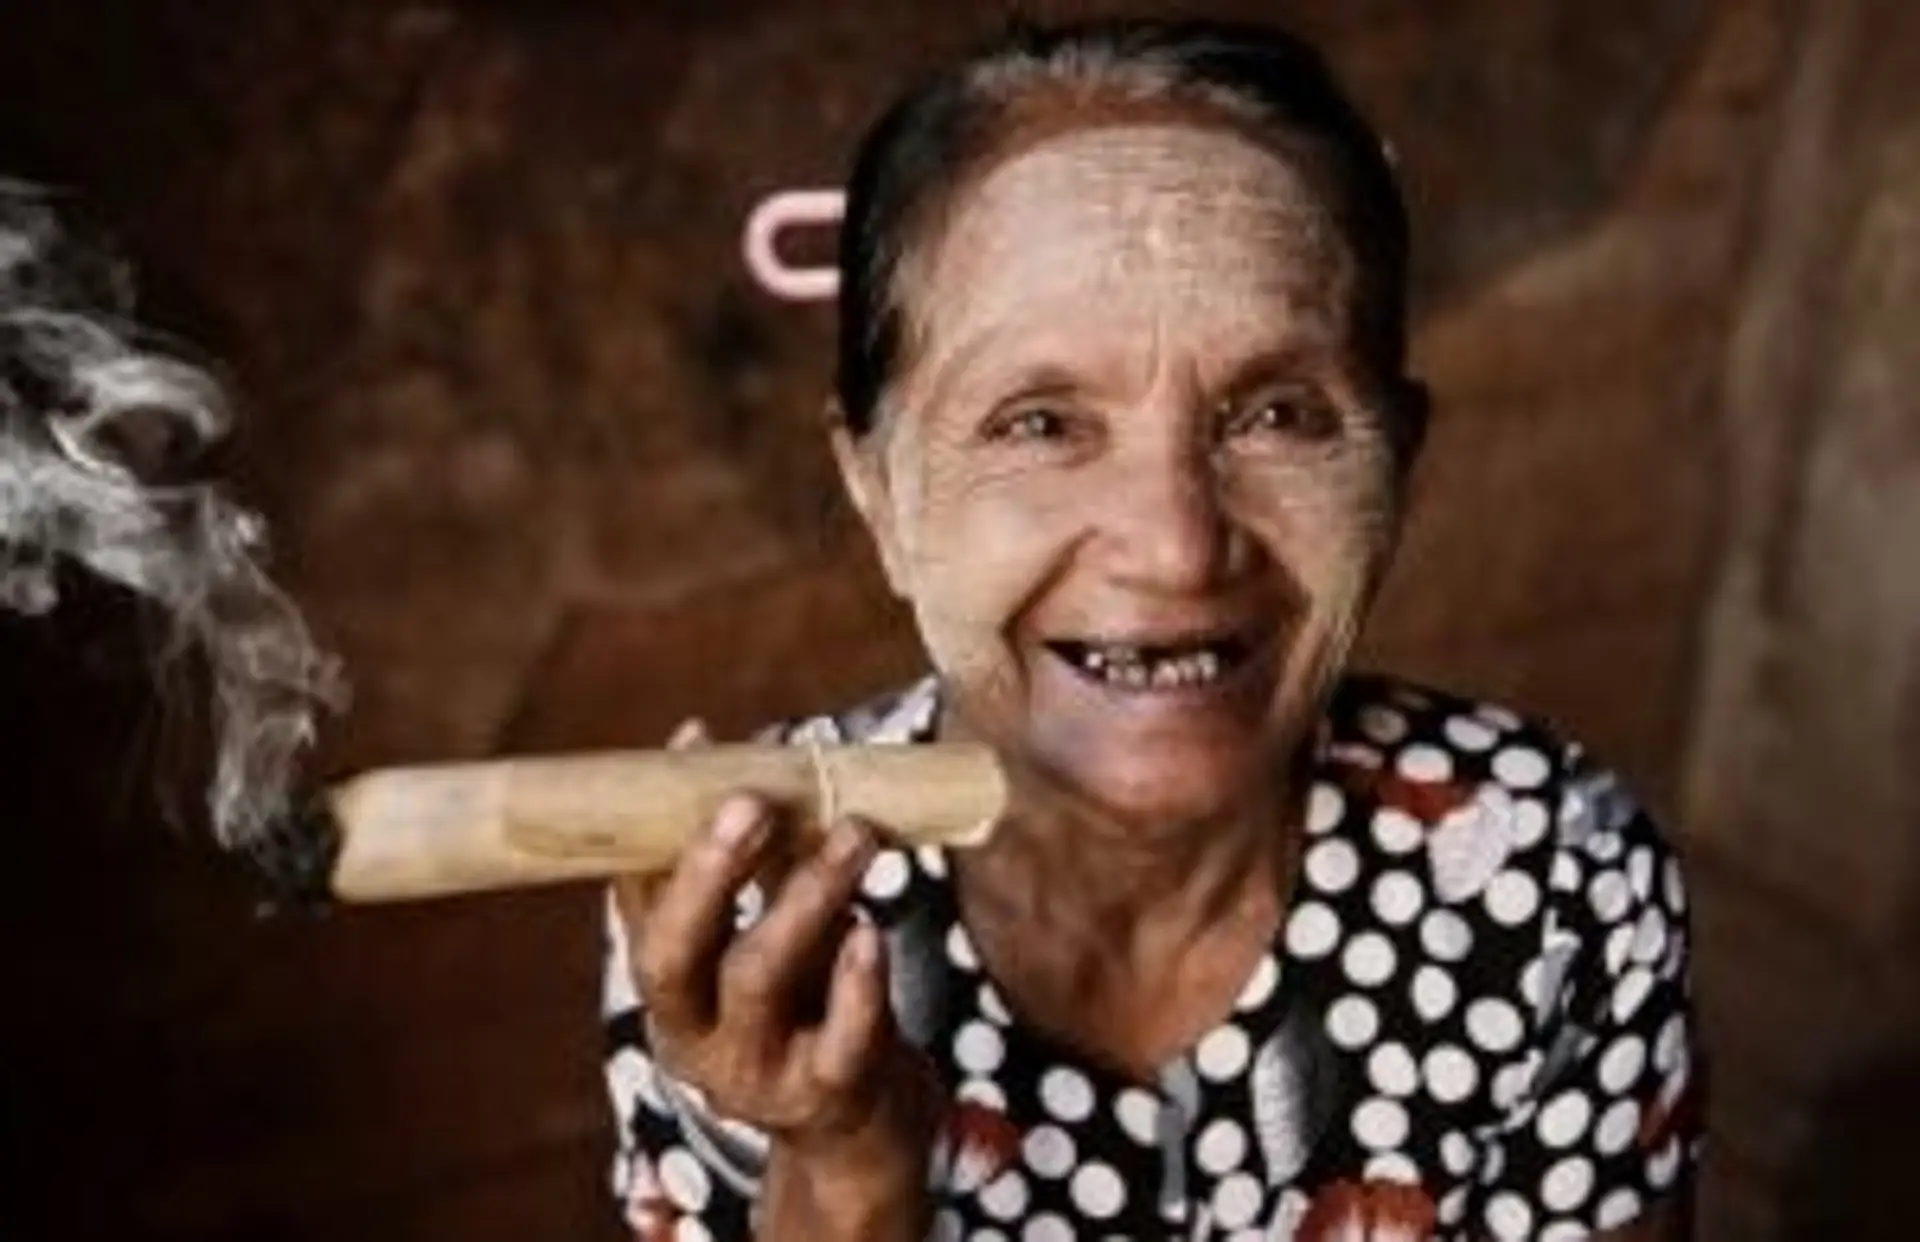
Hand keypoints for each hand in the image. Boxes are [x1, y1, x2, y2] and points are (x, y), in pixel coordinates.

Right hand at [614, 719, 942, 1233]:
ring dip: (804, 897)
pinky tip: (871, 930)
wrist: (858, 1128)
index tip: (694, 747)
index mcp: (668, 987)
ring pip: (757, 979)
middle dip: (708, 873)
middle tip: (753, 803)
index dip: (658, 826)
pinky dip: (856, 982)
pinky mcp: (824, 1095)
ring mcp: (753, 1072)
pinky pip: (838, 1039)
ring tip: (854, 836)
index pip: (638, 904)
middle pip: (672, 954)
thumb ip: (754, 855)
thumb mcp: (765, 934)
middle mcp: (691, 1035)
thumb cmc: (806, 1007)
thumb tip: (716, 742)